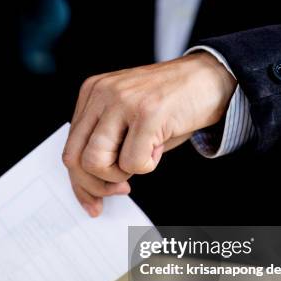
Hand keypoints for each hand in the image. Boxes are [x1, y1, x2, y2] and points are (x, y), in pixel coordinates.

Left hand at [62, 51, 236, 216]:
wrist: (211, 77)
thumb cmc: (171, 105)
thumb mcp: (127, 120)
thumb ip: (104, 144)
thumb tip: (90, 188)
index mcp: (91, 93)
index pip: (70, 148)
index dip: (80, 183)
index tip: (93, 202)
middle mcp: (101, 94)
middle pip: (74, 158)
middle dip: (96, 185)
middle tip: (121, 189)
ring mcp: (122, 101)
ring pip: (96, 162)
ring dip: (121, 174)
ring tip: (144, 158)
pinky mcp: (147, 112)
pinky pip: (132, 162)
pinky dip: (148, 165)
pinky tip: (159, 146)